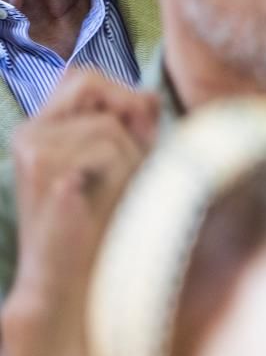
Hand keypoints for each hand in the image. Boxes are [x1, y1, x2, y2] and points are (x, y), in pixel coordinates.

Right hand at [5, 72, 158, 355]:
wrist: (75, 279)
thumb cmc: (106, 225)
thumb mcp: (128, 166)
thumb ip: (136, 125)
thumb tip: (146, 94)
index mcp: (43, 129)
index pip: (83, 76)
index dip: (119, 92)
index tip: (138, 131)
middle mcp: (30, 132)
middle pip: (91, 82)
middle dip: (124, 117)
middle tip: (128, 162)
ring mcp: (33, 149)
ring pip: (108, 125)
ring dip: (128, 159)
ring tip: (111, 194)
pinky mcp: (43, 170)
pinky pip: (105, 151)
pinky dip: (118, 176)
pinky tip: (95, 202)